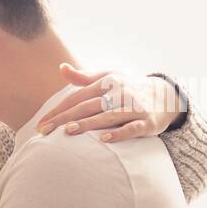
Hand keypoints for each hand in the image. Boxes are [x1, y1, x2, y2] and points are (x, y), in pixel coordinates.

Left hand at [37, 65, 184, 141]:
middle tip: (45, 131)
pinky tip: (104, 139)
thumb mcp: (108, 78)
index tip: (41, 124)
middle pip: (88, 107)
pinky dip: (118, 134)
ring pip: (107, 117)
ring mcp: (134, 107)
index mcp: (107, 83)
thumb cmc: (128, 88)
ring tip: (68, 131)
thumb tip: (61, 67)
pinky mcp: (147, 122)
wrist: (165, 96)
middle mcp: (119, 93)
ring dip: (88, 124)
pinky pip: (132, 128)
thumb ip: (83, 77)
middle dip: (64, 119)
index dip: (58, 110)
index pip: (77, 98)